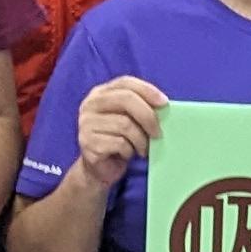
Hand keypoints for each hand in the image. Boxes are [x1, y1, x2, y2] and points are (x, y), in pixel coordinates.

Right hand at [68, 76, 169, 191]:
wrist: (100, 169)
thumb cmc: (119, 141)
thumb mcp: (130, 120)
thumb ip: (141, 108)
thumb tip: (163, 105)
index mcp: (101, 93)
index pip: (125, 82)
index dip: (147, 90)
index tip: (164, 103)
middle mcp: (90, 104)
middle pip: (125, 99)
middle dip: (148, 116)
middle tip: (158, 132)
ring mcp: (86, 123)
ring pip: (125, 124)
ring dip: (141, 139)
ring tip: (142, 148)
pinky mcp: (88, 142)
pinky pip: (119, 143)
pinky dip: (130, 150)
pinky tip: (128, 154)